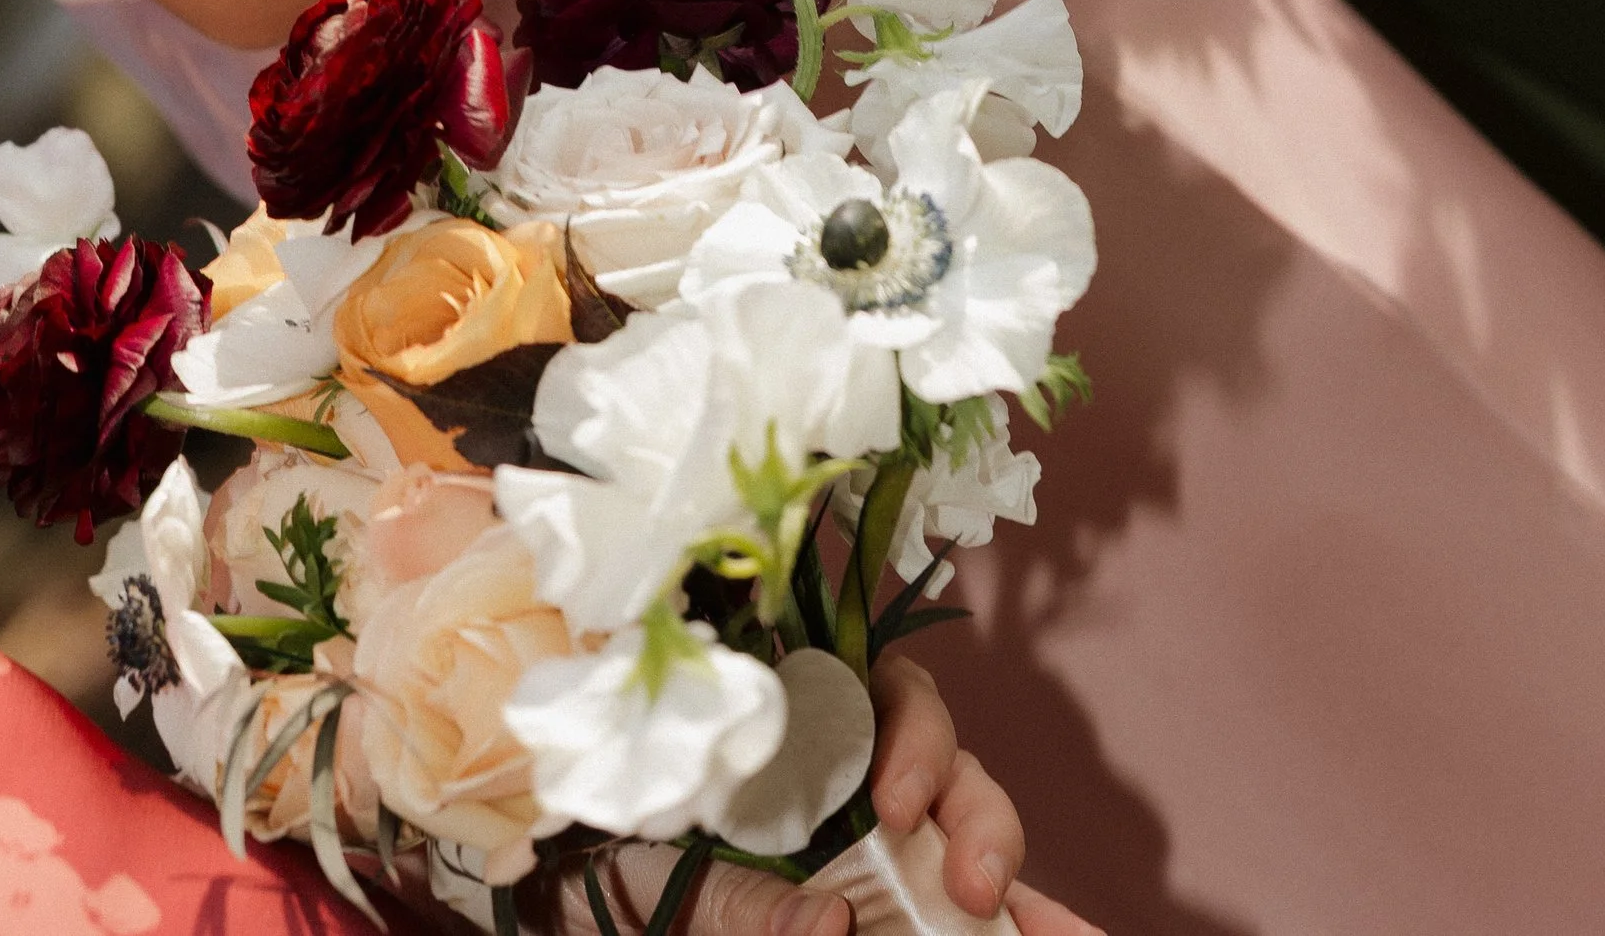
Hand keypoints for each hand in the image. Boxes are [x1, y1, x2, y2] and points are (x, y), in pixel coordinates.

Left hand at [553, 654, 1097, 935]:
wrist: (575, 901)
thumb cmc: (601, 869)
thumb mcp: (652, 877)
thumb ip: (735, 900)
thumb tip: (833, 930)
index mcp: (790, 731)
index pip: (881, 692)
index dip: (909, 734)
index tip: (895, 804)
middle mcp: (846, 774)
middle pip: (943, 758)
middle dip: (976, 814)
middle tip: (974, 888)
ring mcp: (874, 841)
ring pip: (965, 826)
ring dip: (1004, 867)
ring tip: (1030, 930)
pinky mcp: (886, 894)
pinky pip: (961, 896)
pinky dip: (1019, 915)